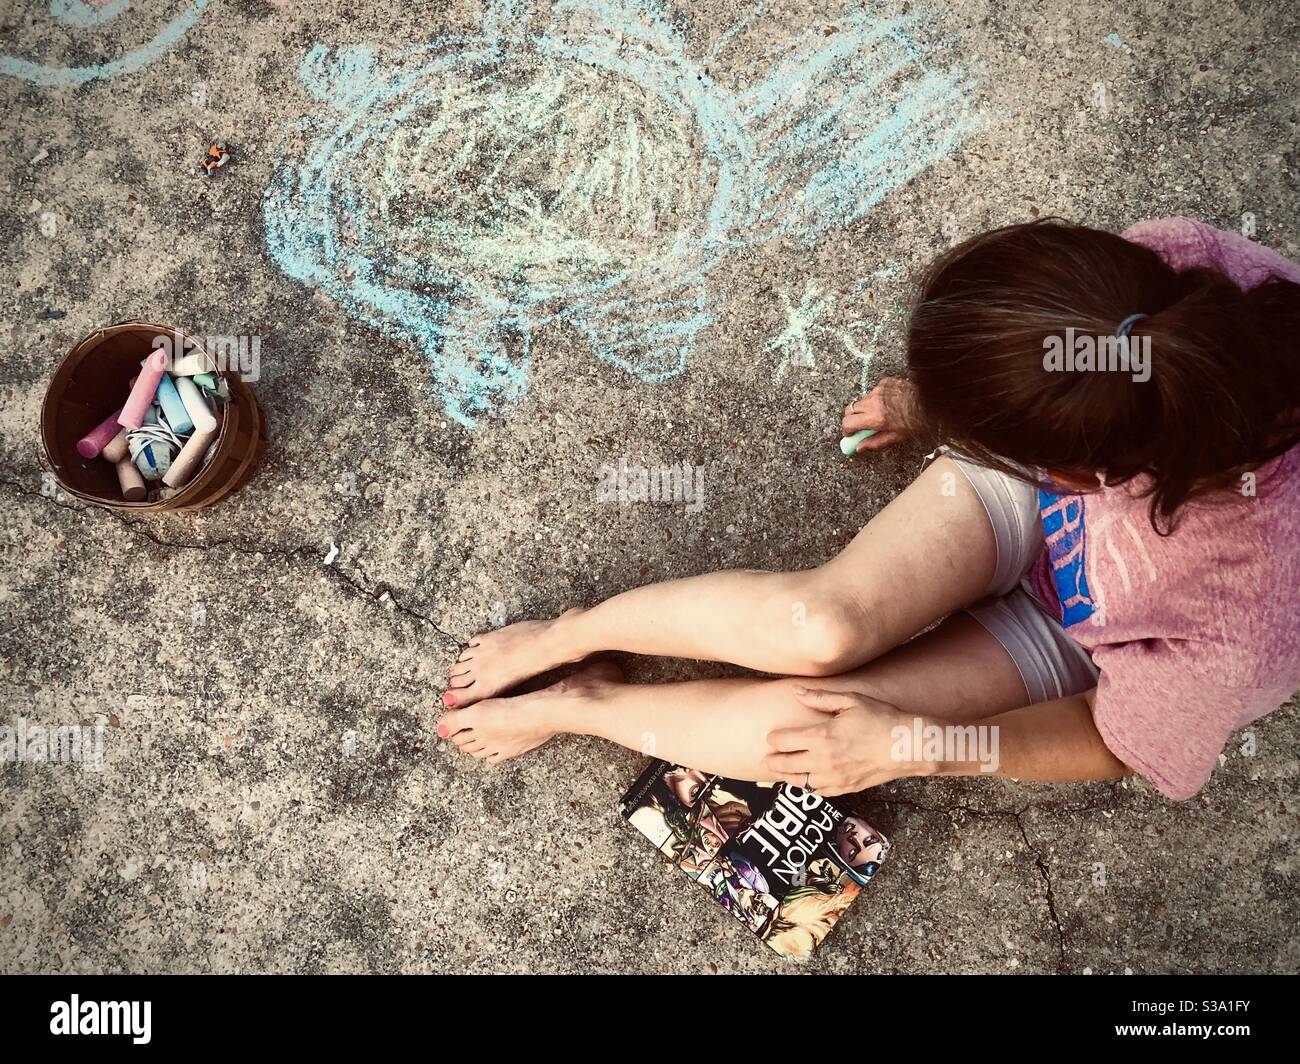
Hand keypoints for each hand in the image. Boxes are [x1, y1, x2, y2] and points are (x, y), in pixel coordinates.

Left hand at [763, 687, 935, 795]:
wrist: (907, 746)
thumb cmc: (881, 719)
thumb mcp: (850, 700)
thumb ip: (820, 697)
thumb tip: (796, 691)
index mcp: (821, 736)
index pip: (783, 741)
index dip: (773, 739)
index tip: (771, 737)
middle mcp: (823, 760)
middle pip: (785, 765)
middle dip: (773, 761)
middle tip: (767, 758)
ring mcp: (834, 777)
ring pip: (799, 782)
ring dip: (786, 777)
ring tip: (780, 772)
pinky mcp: (846, 788)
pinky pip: (819, 792)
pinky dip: (809, 787)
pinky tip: (807, 781)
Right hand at [841, 376, 918, 452]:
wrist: (930, 401)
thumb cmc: (917, 421)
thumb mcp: (896, 437)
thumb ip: (874, 442)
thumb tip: (860, 448)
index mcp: (876, 418)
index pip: (848, 423)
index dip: (846, 431)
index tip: (850, 434)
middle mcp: (874, 402)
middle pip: (849, 410)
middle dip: (851, 419)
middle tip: (860, 426)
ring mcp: (878, 391)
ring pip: (860, 401)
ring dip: (864, 409)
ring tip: (879, 415)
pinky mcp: (883, 383)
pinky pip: (872, 392)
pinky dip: (875, 399)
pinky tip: (887, 404)